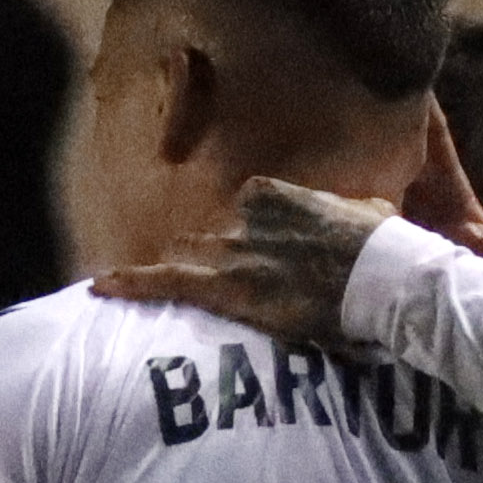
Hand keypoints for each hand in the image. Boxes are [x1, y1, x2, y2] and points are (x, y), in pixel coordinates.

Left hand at [95, 176, 383, 341]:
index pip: (241, 211)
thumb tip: (360, 213)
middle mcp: (242, 218)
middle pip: (210, 238)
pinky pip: (165, 281)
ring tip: (140, 289)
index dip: (250, 240)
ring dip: (179, 275)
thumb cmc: (383, 248)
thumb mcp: (367, 212)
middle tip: (228, 286)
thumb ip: (347, 210)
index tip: (265, 258)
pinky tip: (100, 286)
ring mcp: (231, 251)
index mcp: (271, 193)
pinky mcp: (224, 287)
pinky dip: (132, 283)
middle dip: (211, 258)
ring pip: (187, 258)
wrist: (380, 278)